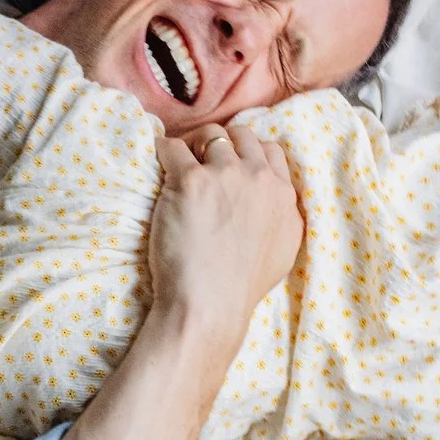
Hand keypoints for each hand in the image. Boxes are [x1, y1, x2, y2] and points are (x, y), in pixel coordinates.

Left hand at [149, 118, 301, 339]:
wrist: (210, 305)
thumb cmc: (241, 287)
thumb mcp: (283, 251)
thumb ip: (283, 217)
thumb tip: (276, 202)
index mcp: (283, 195)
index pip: (271, 150)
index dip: (247, 152)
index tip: (230, 164)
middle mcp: (258, 178)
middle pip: (241, 135)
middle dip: (221, 143)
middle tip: (201, 162)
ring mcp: (225, 176)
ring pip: (210, 134)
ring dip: (193, 144)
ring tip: (179, 165)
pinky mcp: (190, 181)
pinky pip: (171, 147)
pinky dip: (162, 151)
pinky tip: (156, 163)